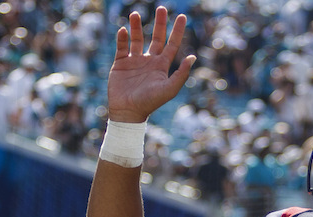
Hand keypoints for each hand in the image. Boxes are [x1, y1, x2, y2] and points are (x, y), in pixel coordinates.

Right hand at [107, 6, 194, 122]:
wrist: (128, 111)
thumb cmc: (151, 102)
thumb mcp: (169, 89)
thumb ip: (181, 74)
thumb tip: (193, 57)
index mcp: (162, 66)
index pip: (172, 44)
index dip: (177, 31)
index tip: (182, 16)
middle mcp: (150, 61)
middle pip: (156, 37)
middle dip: (159, 23)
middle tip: (161, 8)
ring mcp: (135, 61)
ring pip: (137, 39)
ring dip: (136, 27)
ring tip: (135, 14)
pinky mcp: (120, 63)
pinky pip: (121, 47)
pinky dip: (122, 38)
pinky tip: (123, 30)